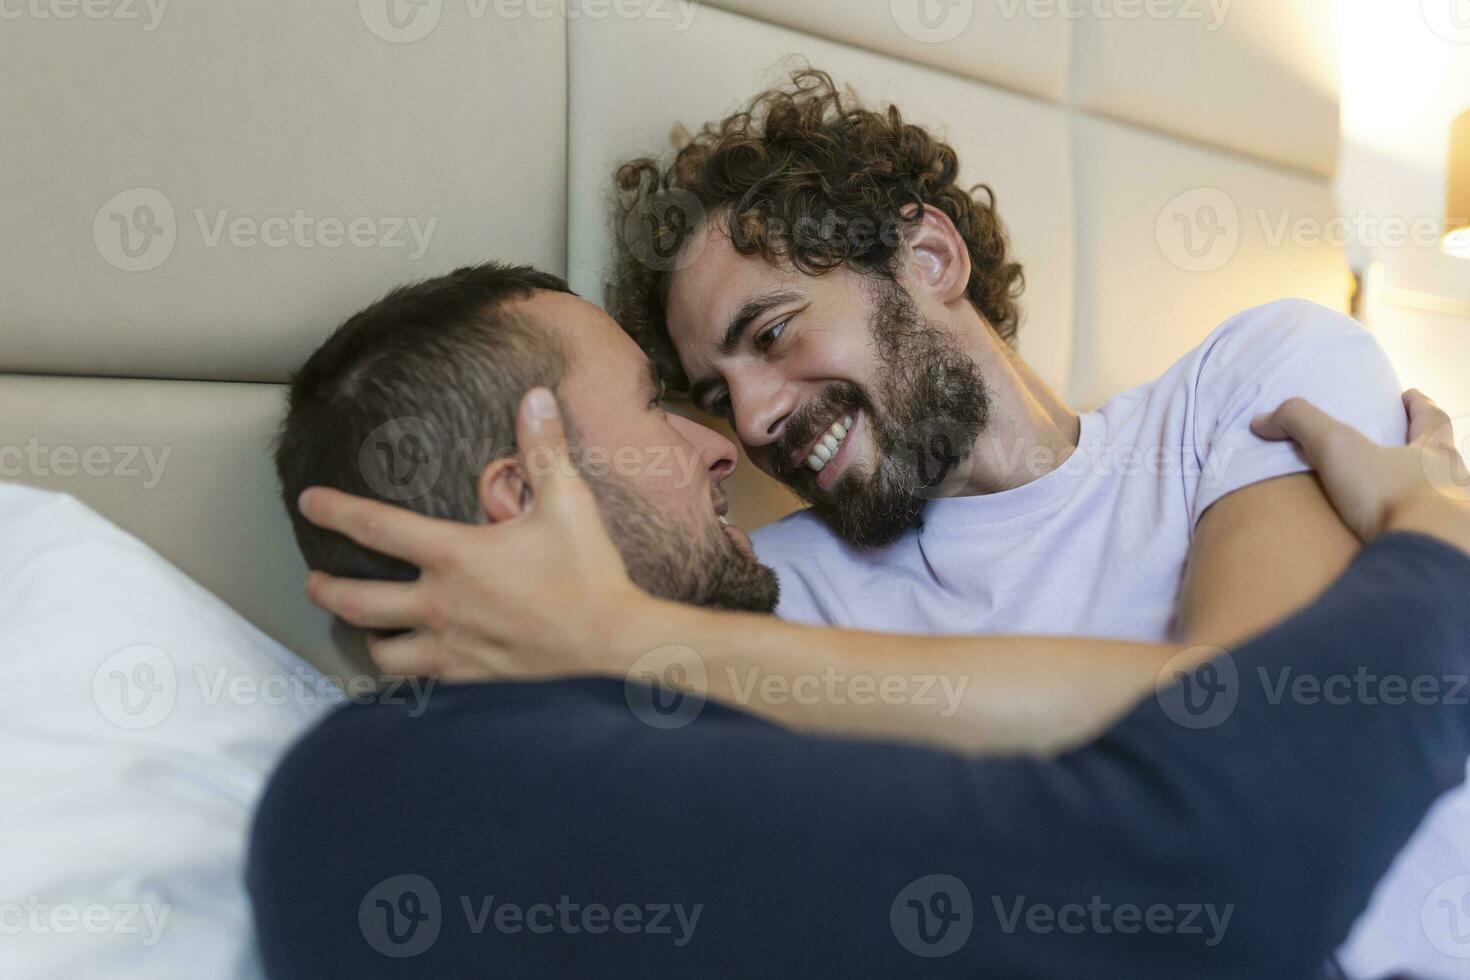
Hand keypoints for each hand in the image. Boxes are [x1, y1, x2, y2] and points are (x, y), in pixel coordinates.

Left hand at [299, 388, 646, 680]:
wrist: (612, 643)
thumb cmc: (589, 572)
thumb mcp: (568, 502)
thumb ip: (544, 448)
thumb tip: (534, 397)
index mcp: (455, 556)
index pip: (376, 527)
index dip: (335, 511)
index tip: (308, 502)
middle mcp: (441, 604)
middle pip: (357, 601)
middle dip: (326, 588)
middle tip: (313, 580)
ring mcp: (452, 647)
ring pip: (382, 651)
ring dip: (366, 635)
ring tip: (366, 628)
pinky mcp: (470, 679)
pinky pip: (419, 680)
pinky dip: (407, 670)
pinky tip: (414, 662)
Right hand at [1251, 389, 1469, 555]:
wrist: (1427, 556)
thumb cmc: (1390, 495)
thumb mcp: (1338, 450)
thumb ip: (1301, 425)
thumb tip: (1261, 419)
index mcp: (1435, 453)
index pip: (1433, 419)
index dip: (1420, 406)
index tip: (1411, 397)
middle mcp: (1454, 482)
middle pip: (1445, 458)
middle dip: (1427, 451)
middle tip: (1405, 448)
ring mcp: (1458, 517)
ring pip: (1445, 496)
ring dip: (1425, 492)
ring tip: (1399, 497)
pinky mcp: (1449, 549)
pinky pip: (1434, 533)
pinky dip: (1419, 530)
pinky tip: (1401, 538)